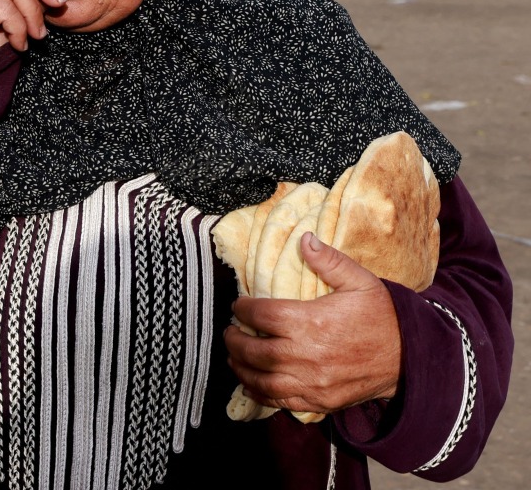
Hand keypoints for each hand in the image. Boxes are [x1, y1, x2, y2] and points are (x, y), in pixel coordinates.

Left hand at [224, 232, 402, 413]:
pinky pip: (280, 401)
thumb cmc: (383, 317)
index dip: (244, 308)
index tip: (238, 304)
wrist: (412, 358)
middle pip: (255, 351)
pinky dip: (260, 393)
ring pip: (263, 379)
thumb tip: (303, 238)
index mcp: (312, 322)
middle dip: (235, 341)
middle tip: (229, 331)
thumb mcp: (360, 281)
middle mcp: (308, 355)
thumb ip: (329, 260)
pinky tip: (250, 383)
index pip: (262, 315)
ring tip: (233, 356)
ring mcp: (313, 382)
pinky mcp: (320, 401)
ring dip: (241, 369)